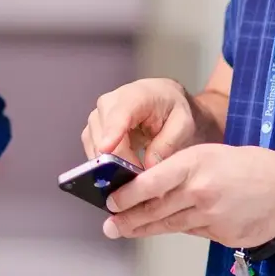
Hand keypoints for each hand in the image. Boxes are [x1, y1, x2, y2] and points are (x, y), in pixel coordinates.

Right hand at [82, 78, 197, 168]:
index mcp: (135, 96)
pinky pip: (91, 149)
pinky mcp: (92, 128)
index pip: (119, 114)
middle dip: (116, 160)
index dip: (112, 132)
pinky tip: (119, 171)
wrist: (161, 97)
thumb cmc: (172, 109)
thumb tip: (148, 167)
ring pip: (94, 145)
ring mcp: (97, 115)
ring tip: (131, 176)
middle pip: (103, 135)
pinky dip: (103, 163)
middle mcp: (109, 103)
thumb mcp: (182, 124)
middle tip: (136, 178)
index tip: (106, 150)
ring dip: (110, 164)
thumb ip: (167, 144)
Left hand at [102, 144, 274, 247]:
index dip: (127, 195)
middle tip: (109, 225)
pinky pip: (193, 232)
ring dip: (144, 229)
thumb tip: (149, 186)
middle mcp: (201, 191)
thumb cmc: (252, 167)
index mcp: (196, 164)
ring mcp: (212, 216)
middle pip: (156, 209)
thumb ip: (181, 170)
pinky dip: (179, 229)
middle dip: (128, 219)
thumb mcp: (211, 154)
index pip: (151, 182)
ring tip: (124, 230)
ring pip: (170, 224)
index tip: (110, 201)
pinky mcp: (222, 234)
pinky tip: (165, 227)